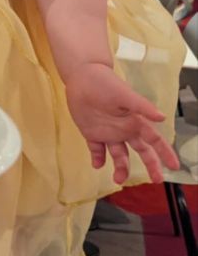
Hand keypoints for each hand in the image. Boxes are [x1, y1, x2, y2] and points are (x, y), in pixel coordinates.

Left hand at [65, 62, 178, 183]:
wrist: (82, 76)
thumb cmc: (105, 83)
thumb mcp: (125, 94)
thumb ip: (142, 106)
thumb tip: (162, 117)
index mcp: (135, 121)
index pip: (154, 140)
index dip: (165, 152)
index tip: (174, 166)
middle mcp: (124, 129)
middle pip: (141, 151)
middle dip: (150, 165)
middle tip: (156, 179)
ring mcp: (108, 132)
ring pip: (119, 155)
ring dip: (121, 168)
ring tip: (118, 179)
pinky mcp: (92, 133)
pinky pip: (97, 151)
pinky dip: (98, 159)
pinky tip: (97, 165)